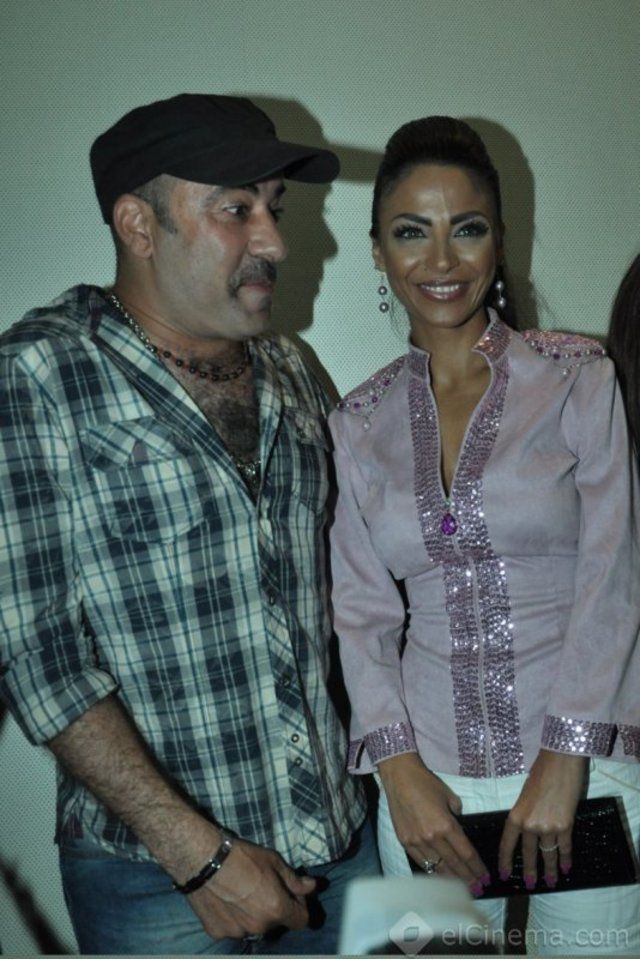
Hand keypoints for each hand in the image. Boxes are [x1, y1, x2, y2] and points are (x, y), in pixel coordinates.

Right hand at [187, 836, 315, 940]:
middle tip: (261, 886)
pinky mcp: (217, 932)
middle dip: (273, 907)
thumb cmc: (242, 856)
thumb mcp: (274, 861)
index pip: (302, 921)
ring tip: (240, 891)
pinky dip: (232, 917)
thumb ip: (294, 879)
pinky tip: (225, 898)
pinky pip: (231, 927)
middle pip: (275, 922)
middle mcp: (259, 927)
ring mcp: (237, 933)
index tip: (290, 892)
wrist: (203, 860)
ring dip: (252, 914)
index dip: (299, 906)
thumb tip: (312, 886)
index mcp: (277, 909)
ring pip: (252, 926)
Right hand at [378, 753, 488, 893]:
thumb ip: (457, 815)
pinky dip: (432, 871)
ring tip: (463, 888)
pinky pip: (421, 862)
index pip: (466, 853)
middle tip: (478, 889)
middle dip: (468, 878)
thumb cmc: (426, 783)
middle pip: (454, 864)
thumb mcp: (449, 796)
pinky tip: (441, 876)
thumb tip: (459, 828)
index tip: (485, 878)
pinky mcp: (404, 842)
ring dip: (451, 879)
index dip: (477, 867)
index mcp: (446, 825)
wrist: (399, 777)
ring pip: (437, 867)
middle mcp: (432, 838)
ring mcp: (416, 842)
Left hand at [498, 749, 586, 888]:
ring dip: (550, 870)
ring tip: (550, 882)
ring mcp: (549, 828)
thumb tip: (528, 827)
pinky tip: (566, 868)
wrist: (560, 762)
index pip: (507, 843)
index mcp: (516, 815)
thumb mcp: (525, 794)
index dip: (505, 860)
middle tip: (530, 884)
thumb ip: (525, 813)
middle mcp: (530, 825)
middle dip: (529, 870)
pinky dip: (566, 859)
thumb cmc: (540, 772)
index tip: (504, 874)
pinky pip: (564, 847)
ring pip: (548, 854)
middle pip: (528, 853)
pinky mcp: (565, 826)